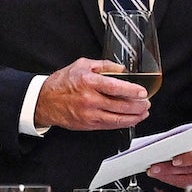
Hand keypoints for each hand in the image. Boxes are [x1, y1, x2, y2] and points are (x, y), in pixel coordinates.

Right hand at [34, 59, 150, 130]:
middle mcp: (89, 100)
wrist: (44, 101)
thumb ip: (104, 66)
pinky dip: (122, 124)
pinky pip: (109, 126)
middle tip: (147, 103)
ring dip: (134, 117)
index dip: (131, 91)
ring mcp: (89, 114)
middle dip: (137, 106)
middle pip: (119, 106)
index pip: (115, 88)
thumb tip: (121, 69)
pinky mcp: (88, 124)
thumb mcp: (82, 65)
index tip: (142, 92)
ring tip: (143, 113)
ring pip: (117, 119)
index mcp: (89, 83)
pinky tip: (130, 120)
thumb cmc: (62, 82)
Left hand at [147, 130, 191, 185]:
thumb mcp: (191, 134)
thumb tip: (163, 145)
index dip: (188, 158)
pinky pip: (185, 185)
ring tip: (155, 172)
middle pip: (191, 169)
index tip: (174, 161)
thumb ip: (182, 140)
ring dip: (168, 176)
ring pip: (187, 180)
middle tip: (155, 167)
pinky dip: (171, 180)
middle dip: (170, 169)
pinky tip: (162, 176)